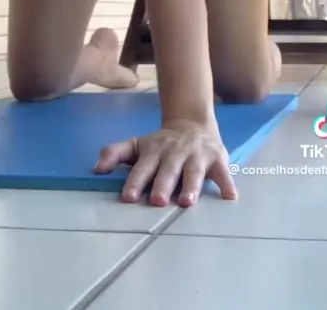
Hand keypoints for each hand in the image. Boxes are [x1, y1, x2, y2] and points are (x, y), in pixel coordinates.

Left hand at [93, 119, 238, 206]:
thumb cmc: (161, 145)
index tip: (128, 197)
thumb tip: (96, 169)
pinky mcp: (217, 158)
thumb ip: (115, 153)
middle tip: (157, 201)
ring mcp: (196, 155)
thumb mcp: (136, 145)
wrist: (192, 124)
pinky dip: (226, 183)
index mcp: (153, 151)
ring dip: (191, 186)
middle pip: (167, 170)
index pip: (142, 168)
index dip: (135, 181)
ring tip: (186, 201)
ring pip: (193, 171)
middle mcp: (174, 152)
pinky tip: (230, 197)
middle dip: (162, 184)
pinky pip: (223, 172)